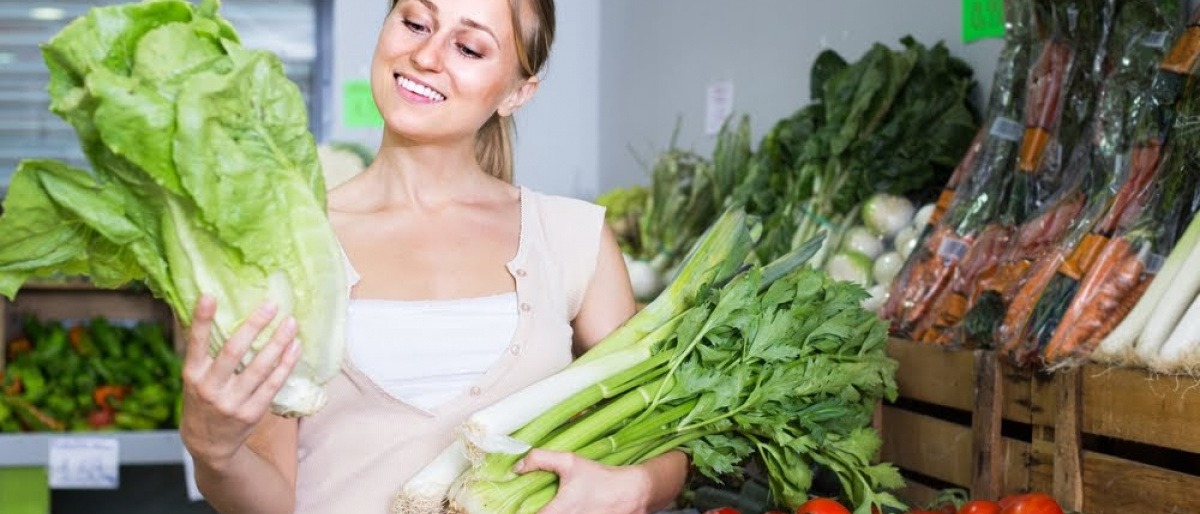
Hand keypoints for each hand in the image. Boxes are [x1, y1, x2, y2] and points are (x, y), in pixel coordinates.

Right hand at [179, 296, 300, 470]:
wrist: (208, 444)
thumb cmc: (202, 399)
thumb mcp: (194, 377)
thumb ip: (204, 351)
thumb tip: (212, 309)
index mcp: (191, 375)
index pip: (195, 343)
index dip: (202, 320)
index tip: (209, 296)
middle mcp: (209, 388)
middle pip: (233, 352)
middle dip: (254, 326)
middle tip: (272, 305)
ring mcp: (231, 403)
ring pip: (259, 368)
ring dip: (278, 343)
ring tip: (291, 323)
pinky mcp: (251, 413)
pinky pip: (273, 385)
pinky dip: (286, 364)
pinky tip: (295, 348)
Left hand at [516, 449, 651, 513]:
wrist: (633, 493)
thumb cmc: (602, 479)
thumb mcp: (570, 462)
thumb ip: (540, 460)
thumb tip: (517, 466)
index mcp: (556, 513)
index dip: (519, 510)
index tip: (517, 503)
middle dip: (537, 509)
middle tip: (538, 500)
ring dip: (552, 511)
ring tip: (558, 502)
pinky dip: (566, 513)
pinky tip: (570, 505)